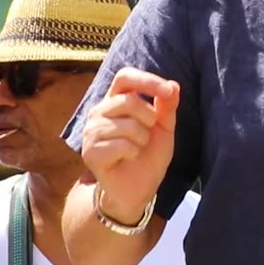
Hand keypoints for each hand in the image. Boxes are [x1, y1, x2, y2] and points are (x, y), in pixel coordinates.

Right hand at [79, 68, 178, 220]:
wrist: (138, 188)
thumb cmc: (149, 154)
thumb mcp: (164, 127)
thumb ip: (167, 106)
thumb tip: (173, 84)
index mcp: (116, 100)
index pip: (125, 77)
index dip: (147, 80)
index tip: (167, 91)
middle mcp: (99, 112)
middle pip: (129, 101)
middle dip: (149, 119)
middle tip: (147, 135)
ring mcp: (91, 132)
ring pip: (127, 125)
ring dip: (142, 139)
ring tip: (136, 148)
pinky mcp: (90, 152)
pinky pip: (121, 145)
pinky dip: (132, 153)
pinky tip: (127, 159)